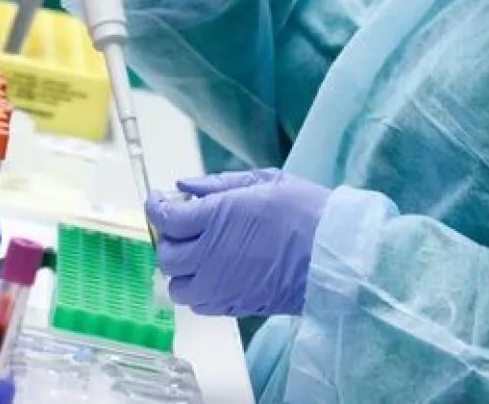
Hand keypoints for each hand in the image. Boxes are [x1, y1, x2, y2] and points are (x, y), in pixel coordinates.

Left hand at [147, 169, 330, 316]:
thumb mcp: (266, 182)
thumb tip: (184, 186)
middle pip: (166, 254)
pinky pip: (197, 303)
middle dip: (168, 237)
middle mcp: (209, 255)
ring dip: (180, 269)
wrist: (333, 256)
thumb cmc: (306, 212)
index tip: (158, 200)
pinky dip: (197, 289)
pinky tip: (214, 272)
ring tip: (198, 253)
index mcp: (216, 218)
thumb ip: (220, 183)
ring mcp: (219, 285)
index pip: (166, 218)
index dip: (155, 207)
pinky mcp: (231, 306)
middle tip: (182, 225)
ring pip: (176, 285)